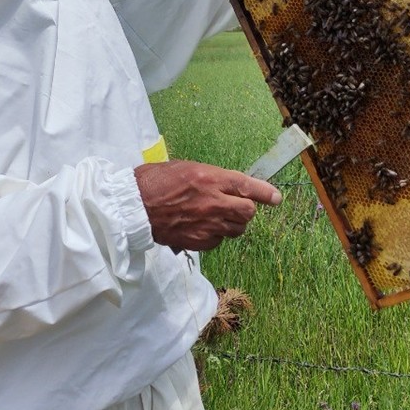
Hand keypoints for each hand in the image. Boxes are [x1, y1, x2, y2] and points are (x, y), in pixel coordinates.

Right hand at [134, 159, 282, 251]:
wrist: (133, 207)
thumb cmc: (154, 181)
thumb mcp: (185, 168)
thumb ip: (210, 178)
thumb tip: (228, 186)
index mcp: (210, 178)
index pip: (247, 186)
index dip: (265, 193)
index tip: (276, 198)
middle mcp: (213, 202)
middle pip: (248, 212)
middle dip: (246, 209)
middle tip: (237, 206)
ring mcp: (206, 224)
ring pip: (236, 229)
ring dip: (232, 224)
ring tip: (216, 217)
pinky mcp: (198, 241)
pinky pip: (218, 241)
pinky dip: (216, 236)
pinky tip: (202, 228)